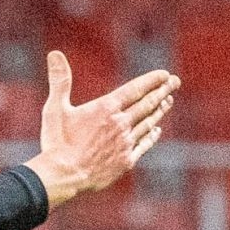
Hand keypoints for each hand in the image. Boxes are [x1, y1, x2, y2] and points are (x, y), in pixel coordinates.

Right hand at [25, 51, 179, 208]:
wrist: (63, 175)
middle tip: (175, 82)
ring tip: (168, 101)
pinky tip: (156, 130)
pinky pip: (144, 144)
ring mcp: (126, 143)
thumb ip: (60, 80)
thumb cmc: (56, 141)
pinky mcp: (126, 160)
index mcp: (106, 109)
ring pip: (148, 123)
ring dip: (159, 111)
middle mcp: (121, 124)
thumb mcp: (55, 108)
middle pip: (147, 104)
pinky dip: (152, 135)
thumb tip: (54, 53)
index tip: (165, 74)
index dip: (152, 80)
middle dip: (163, 91)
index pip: (135, 90)